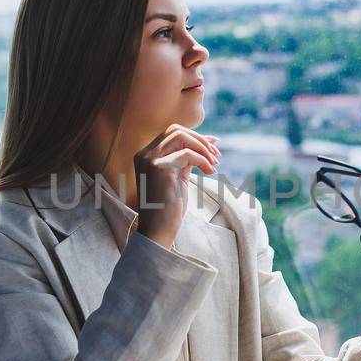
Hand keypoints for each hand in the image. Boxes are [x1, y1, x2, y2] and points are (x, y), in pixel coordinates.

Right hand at [132, 124, 218, 248]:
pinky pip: (186, 154)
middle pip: (175, 130)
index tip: (214, 147)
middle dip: (199, 139)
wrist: (158, 230)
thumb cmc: (169, 208)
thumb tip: (209, 142)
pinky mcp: (159, 169)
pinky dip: (202, 160)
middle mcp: (144, 154)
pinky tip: (210, 171)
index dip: (196, 137)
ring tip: (214, 163)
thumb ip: (187, 159)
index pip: (172, 133)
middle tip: (216, 155)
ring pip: (180, 136)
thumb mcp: (178, 177)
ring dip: (201, 147)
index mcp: (146, 155)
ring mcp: (150, 160)